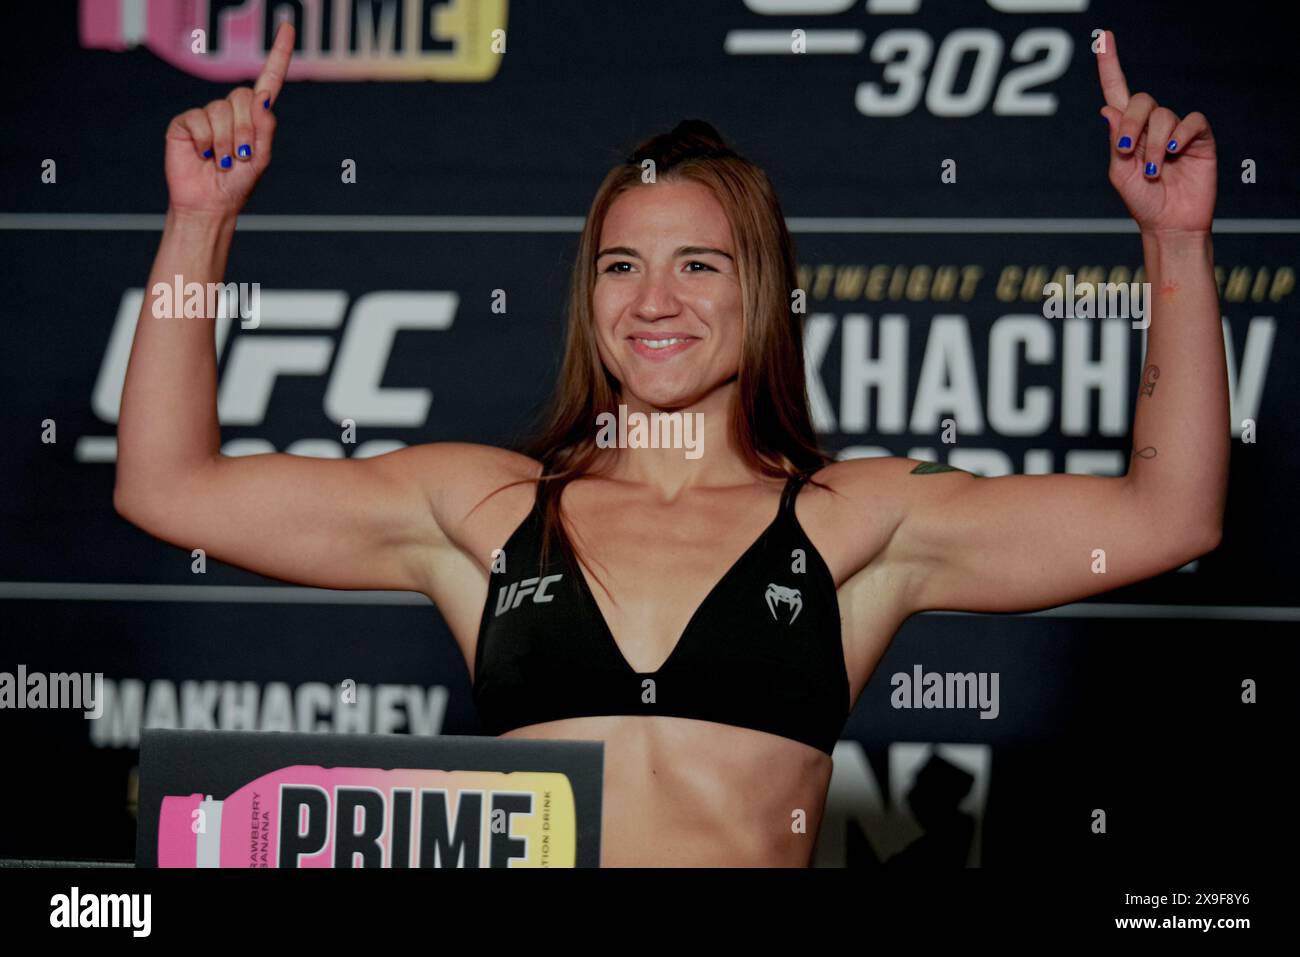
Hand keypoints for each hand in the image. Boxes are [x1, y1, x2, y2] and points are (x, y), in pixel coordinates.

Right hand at [163, 21, 294, 217]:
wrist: (210, 203)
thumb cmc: (237, 184)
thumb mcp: (260, 159)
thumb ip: (264, 128)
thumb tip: (262, 97)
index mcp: (255, 117)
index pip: (269, 80)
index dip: (278, 54)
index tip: (288, 27)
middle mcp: (232, 110)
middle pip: (244, 97)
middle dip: (245, 131)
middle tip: (239, 157)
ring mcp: (207, 114)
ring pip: (222, 111)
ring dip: (226, 142)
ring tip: (222, 160)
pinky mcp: (186, 122)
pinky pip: (198, 119)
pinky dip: (204, 141)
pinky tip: (203, 154)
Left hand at [1096, 29, 1216, 235]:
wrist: (1169, 224)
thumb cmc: (1142, 202)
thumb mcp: (1119, 173)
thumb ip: (1115, 141)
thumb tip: (1107, 108)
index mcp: (1127, 131)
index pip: (1117, 92)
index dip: (1110, 65)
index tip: (1103, 38)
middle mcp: (1151, 126)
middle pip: (1140, 100)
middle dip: (1131, 124)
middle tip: (1127, 153)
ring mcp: (1176, 130)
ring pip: (1162, 116)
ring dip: (1153, 145)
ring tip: (1152, 171)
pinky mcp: (1199, 138)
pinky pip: (1190, 121)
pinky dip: (1179, 135)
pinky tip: (1173, 152)